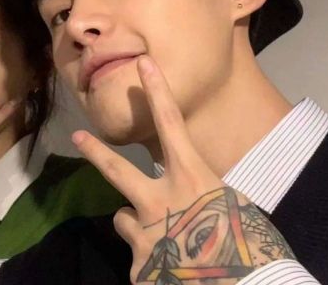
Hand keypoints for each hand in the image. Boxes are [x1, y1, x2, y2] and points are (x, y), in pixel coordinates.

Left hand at [73, 56, 294, 283]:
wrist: (249, 284)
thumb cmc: (248, 241)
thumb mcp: (229, 204)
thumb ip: (197, 192)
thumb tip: (183, 193)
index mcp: (190, 179)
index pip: (170, 123)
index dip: (157, 90)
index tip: (144, 64)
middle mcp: (160, 200)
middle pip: (117, 168)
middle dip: (96, 150)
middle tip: (78, 135)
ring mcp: (146, 234)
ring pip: (124, 216)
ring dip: (137, 222)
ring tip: (158, 236)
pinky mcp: (140, 267)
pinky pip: (137, 253)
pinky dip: (148, 256)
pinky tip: (168, 266)